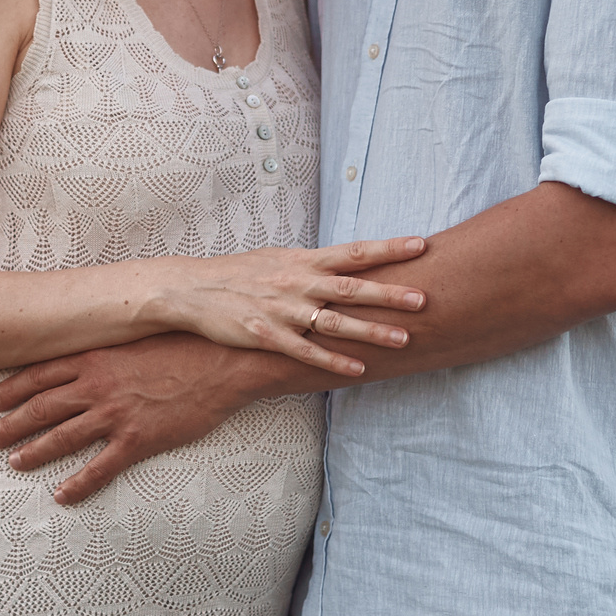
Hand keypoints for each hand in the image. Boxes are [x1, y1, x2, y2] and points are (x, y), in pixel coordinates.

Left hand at [0, 335, 294, 504]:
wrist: (221, 363)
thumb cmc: (183, 345)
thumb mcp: (136, 337)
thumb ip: (107, 346)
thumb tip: (88, 350)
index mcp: (95, 358)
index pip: (40, 374)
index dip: (12, 389)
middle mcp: (97, 386)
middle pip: (42, 407)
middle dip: (11, 424)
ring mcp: (116, 414)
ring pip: (62, 437)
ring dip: (34, 451)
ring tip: (14, 463)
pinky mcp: (138, 440)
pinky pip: (100, 468)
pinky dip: (78, 485)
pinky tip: (62, 496)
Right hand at [159, 237, 428, 376]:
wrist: (192, 290)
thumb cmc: (239, 275)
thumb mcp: (278, 259)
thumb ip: (313, 263)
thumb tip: (347, 262)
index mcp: (302, 260)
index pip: (353, 252)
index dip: (387, 248)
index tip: (420, 245)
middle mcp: (296, 282)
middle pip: (350, 287)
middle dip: (388, 293)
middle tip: (423, 298)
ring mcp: (282, 310)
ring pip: (333, 322)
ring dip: (370, 330)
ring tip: (403, 338)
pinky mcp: (266, 335)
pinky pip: (305, 352)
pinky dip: (333, 361)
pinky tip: (358, 370)